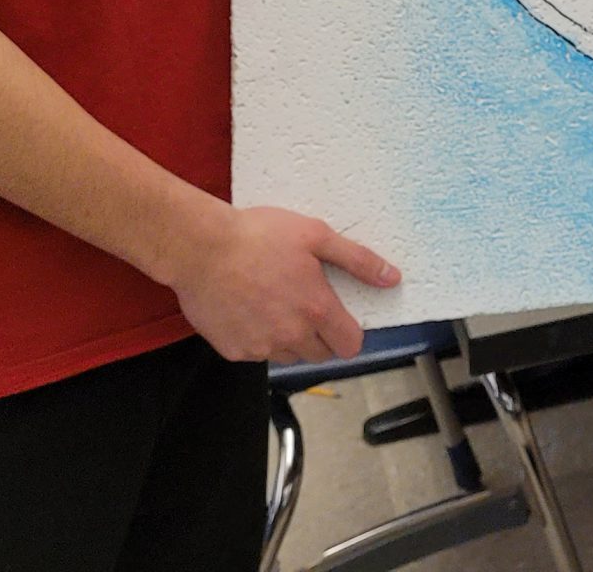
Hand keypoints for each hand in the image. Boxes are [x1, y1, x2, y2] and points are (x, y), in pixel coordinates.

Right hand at [165, 204, 400, 363]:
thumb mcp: (316, 236)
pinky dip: (258, 337)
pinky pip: (257, 352)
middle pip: (320, 353)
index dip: (350, 333)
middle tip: (304, 302)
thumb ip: (358, 260)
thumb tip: (392, 278)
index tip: (341, 317)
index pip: (350, 346)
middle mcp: (291, 336)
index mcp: (316, 310)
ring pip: (288, 355)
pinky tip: (249, 308)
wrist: (200, 248)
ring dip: (289, 338)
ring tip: (275, 302)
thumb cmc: (258, 236)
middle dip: (320, 335)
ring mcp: (260, 347)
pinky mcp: (233, 350)